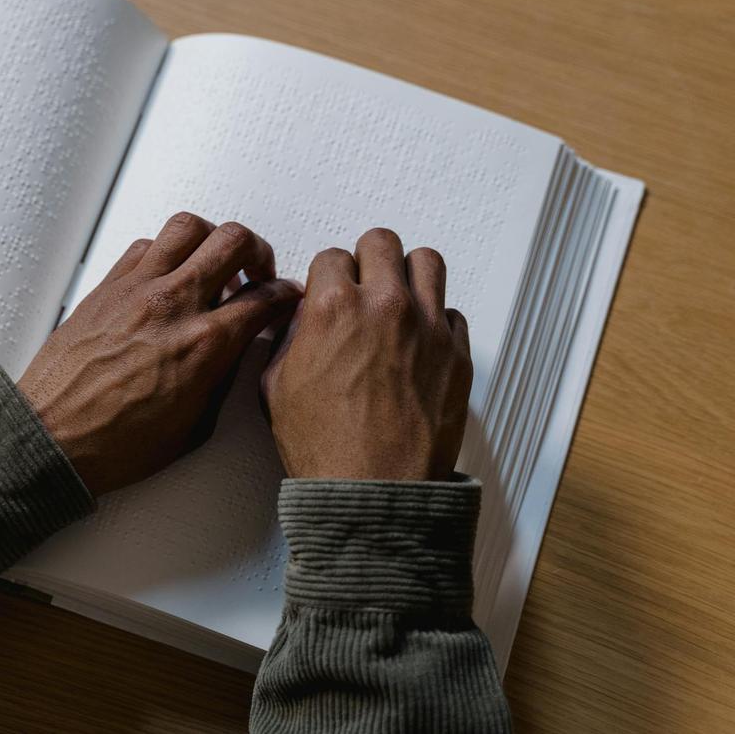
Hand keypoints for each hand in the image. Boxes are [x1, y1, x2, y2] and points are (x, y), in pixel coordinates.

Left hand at [18, 212, 301, 496]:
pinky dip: (167, 251)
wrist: (52, 439)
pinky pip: (146, 244)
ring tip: (213, 263)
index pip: (265, 297)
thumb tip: (236, 351)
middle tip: (255, 273)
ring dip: (211, 239)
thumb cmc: (114, 444)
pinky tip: (169, 276)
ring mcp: (137, 289)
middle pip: (234, 241)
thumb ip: (222, 378)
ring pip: (189, 227)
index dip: (286, 294)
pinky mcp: (107, 286)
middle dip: (257, 252)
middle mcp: (173, 305)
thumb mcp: (194, 426)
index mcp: (204, 345)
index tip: (286, 297)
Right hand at [260, 229, 472, 481]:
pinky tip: (419, 343)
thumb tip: (300, 322)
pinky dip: (436, 321)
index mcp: (334, 309)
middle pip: (382, 242)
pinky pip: (452, 313)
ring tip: (399, 298)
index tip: (329, 293)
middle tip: (363, 283)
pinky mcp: (457, 354)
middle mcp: (385, 306)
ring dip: (408, 274)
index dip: (326, 277)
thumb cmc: (324, 448)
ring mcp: (428, 328)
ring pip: (427, 262)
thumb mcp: (276, 385)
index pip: (332, 257)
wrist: (373, 491)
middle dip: (367, 260)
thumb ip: (289, 339)